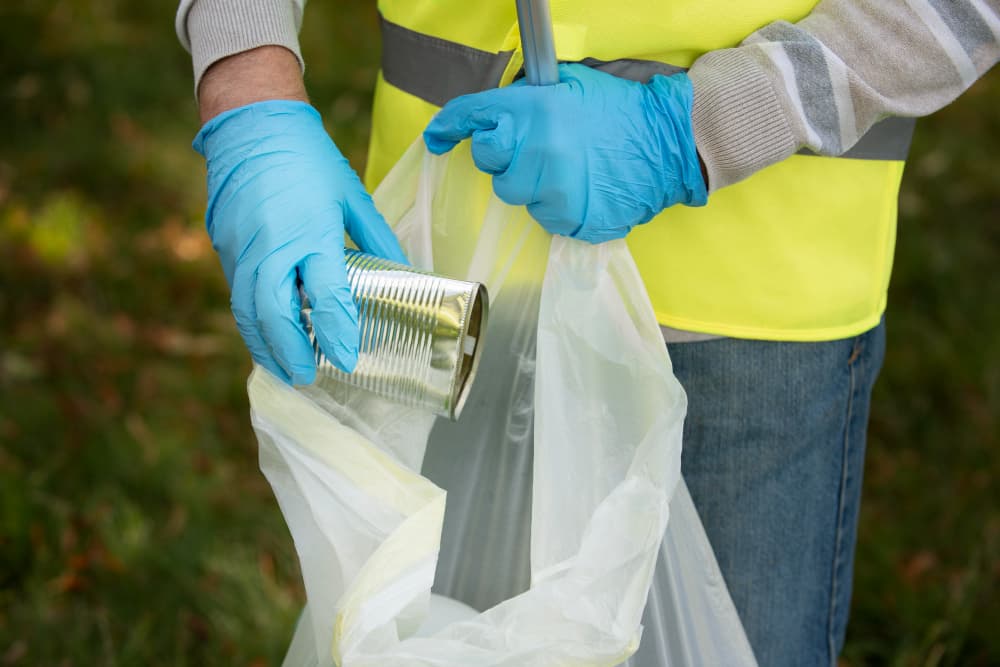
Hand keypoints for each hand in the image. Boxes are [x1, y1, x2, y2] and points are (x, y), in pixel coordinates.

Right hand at [194, 100, 406, 383]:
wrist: (250, 125)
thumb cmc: (308, 158)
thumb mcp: (351, 195)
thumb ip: (376, 239)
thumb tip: (404, 274)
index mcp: (311, 233)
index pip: (326, 297)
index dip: (337, 333)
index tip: (347, 360)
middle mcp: (272, 248)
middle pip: (276, 315)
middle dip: (292, 352)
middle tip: (309, 377)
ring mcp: (243, 250)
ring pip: (249, 311)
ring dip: (266, 345)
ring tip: (286, 369)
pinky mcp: (225, 248)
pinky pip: (239, 295)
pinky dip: (253, 322)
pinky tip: (268, 336)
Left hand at [423, 63, 706, 243]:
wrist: (668, 144)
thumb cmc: (620, 112)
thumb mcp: (569, 87)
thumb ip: (527, 100)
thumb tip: (495, 114)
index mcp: (534, 111)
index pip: (473, 117)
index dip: (447, 127)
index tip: (436, 137)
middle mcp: (537, 151)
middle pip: (491, 166)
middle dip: (506, 159)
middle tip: (537, 151)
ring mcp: (552, 190)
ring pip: (518, 196)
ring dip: (534, 185)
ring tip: (568, 171)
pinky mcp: (569, 219)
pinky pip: (545, 217)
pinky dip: (557, 205)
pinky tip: (582, 189)